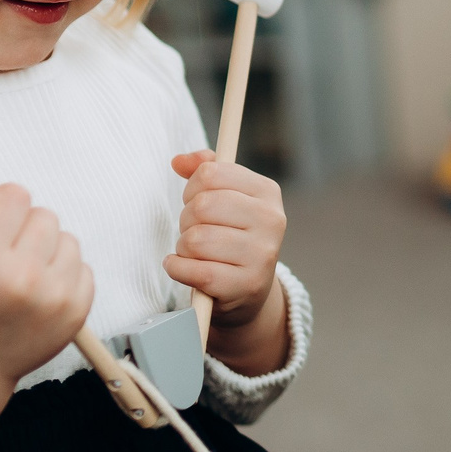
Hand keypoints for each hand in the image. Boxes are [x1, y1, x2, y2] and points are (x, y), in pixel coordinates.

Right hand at [0, 143, 94, 451]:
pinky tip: (38, 293)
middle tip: (2, 256)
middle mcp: (21, 279)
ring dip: (47, 250)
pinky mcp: (77, 312)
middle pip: (44, 214)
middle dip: (23, 228)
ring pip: (68, 238)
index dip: (0, 208)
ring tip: (20, 276)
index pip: (14, 195)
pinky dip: (64, 273)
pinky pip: (84, 265)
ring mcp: (54, 298)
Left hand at [167, 150, 287, 370]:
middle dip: (186, 219)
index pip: (211, 173)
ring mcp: (262, 255)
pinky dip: (178, 269)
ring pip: (195, 240)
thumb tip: (179, 161)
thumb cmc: (230, 235)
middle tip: (195, 230)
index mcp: (267, 191)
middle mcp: (272, 220)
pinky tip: (185, 269)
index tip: (195, 200)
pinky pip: (194, 271)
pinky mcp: (246, 285)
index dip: (192, 188)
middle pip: (202, 206)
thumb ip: (203, 170)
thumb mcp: (225, 197)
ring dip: (183, 248)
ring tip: (195, 253)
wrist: (248, 290)